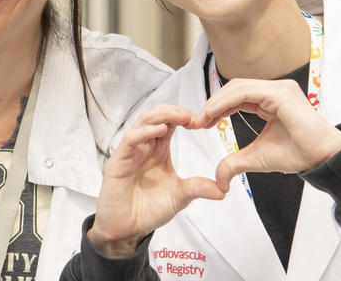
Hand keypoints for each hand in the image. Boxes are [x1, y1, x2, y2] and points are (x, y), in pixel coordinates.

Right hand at [89, 105, 223, 257]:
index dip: (184, 117)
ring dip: (161, 115)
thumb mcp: (180, 196)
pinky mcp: (118, 162)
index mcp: (158, 150)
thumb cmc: (148, 210)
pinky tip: (161, 130)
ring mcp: (130, 153)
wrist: (128, 230)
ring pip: (142, 122)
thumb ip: (198, 188)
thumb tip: (222, 189)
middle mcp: (144, 147)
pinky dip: (145, 132)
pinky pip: (129, 140)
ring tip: (180, 117)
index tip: (201, 121)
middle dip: (174, 111)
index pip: (170, 123)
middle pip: (155, 116)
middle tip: (193, 116)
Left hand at [197, 78, 340, 190]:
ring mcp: (279, 89)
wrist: (323, 158)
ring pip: (237, 87)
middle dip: (213, 103)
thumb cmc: (300, 153)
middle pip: (234, 89)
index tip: (201, 123)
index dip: (216, 108)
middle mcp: (275, 91)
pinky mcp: (281, 94)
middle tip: (198, 121)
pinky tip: (214, 114)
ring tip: (203, 119)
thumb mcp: (257, 158)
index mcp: (270, 101)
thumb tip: (219, 179)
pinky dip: (226, 101)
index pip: (236, 97)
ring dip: (216, 102)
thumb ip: (234, 163)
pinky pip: (246, 92)